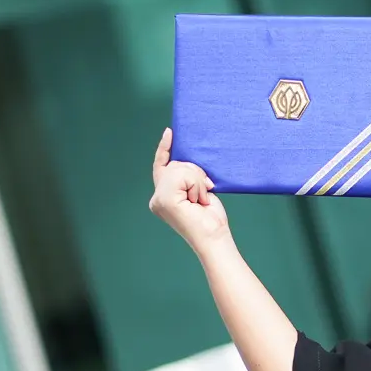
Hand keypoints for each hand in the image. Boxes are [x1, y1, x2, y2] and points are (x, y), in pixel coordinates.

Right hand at [149, 129, 230, 254]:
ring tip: (201, 200)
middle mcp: (156, 198)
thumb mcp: (199, 191)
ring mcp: (158, 199)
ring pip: (179, 168)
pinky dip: (196, 185)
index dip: (164, 149)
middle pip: (175, 164)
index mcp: (163, 197)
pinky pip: (183, 175)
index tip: (169, 132)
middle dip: (195, 173)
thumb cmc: (211, 219)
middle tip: (205, 193)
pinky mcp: (165, 198)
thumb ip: (188, 178)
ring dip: (197, 181)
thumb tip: (189, 163)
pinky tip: (199, 200)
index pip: (162, 166)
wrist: (214, 237)